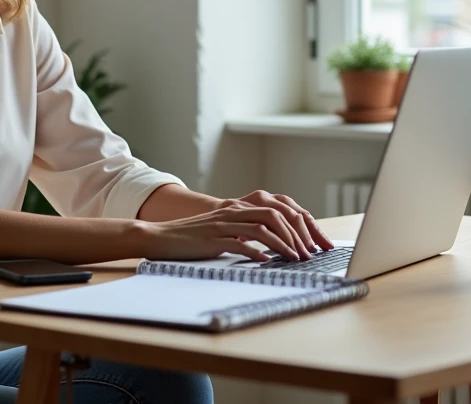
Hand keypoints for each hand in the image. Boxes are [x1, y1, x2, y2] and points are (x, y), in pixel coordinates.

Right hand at [136, 202, 309, 262]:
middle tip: (308, 253)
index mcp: (237, 208)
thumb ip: (242, 233)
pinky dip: (258, 253)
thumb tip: (267, 248)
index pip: (276, 210)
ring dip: (283, 244)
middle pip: (275, 216)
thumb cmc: (191, 238)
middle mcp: (233, 212)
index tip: (310, 243)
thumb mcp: (221, 231)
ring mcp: (223, 225)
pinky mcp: (213, 240)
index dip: (296, 226)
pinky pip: (241, 244)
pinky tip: (268, 262)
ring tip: (295, 258)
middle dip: (296, 235)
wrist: (161, 237)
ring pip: (262, 228)